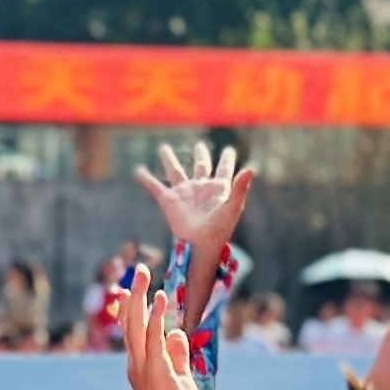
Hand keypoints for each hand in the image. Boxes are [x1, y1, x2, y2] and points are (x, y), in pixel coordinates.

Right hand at [116, 270, 218, 389]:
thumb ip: (177, 355)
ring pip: (137, 325)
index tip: (134, 287)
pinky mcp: (158, 372)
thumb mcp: (180, 378)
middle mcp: (136, 364)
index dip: (132, 307)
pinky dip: (155, 317)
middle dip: (133, 294)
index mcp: (139, 366)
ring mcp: (144, 368)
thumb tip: (177, 332)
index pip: (133, 331)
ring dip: (140, 297)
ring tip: (144, 274)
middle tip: (139, 269)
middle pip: (130, 322)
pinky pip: (154, 339)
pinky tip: (159, 298)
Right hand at [133, 139, 253, 260]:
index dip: (227, 160)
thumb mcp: (233, 207)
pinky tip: (138, 170)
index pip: (224, 169)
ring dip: (168, 159)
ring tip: (163, 148)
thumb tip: (251, 168)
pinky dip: (146, 178)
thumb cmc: (219, 229)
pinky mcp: (168, 200)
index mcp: (218, 188)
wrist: (199, 244)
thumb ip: (241, 187)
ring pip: (175, 171)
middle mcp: (200, 187)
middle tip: (199, 146)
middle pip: (200, 166)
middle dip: (200, 155)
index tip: (229, 150)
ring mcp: (184, 193)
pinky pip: (155, 186)